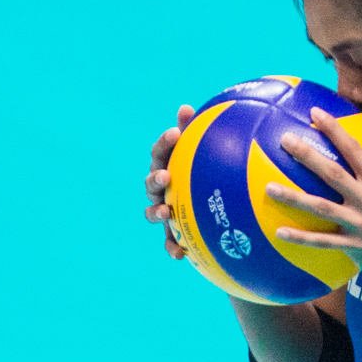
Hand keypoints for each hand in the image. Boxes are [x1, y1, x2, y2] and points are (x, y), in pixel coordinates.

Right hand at [144, 103, 197, 259]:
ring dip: (156, 212)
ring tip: (165, 212)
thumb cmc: (206, 173)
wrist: (210, 207)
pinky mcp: (171, 232)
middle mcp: (161, 188)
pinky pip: (168, 241)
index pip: (161, 151)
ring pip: (152, 211)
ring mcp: (164, 210)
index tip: (175, 133)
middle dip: (156, 178)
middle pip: (151, 182)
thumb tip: (186, 107)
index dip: (165, 142)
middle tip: (166, 176)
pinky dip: (171, 248)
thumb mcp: (203, 153)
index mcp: (167, 165)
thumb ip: (196, 133)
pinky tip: (179, 255)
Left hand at [263, 107, 361, 284]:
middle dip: (308, 156)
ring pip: (322, 209)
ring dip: (294, 198)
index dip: (335, 130)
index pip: (354, 150)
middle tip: (284, 139)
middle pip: (333, 174)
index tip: (313, 113)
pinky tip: (278, 231)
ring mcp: (357, 224)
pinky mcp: (350, 245)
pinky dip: (301, 238)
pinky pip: (322, 242)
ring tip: (268, 187)